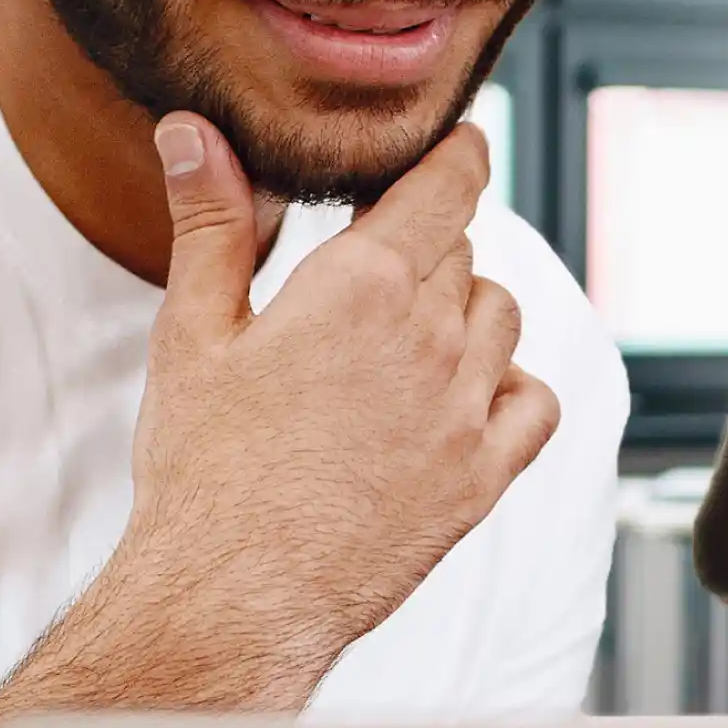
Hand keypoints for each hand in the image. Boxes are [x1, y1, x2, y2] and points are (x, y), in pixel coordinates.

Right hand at [109, 112, 563, 661]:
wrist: (231, 597)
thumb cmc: (203, 469)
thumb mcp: (191, 331)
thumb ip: (210, 222)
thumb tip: (191, 130)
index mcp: (363, 284)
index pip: (449, 183)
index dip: (457, 154)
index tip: (455, 146)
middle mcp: (430, 338)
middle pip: (462, 250)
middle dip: (425, 246)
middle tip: (375, 270)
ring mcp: (464, 411)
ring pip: (500, 317)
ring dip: (466, 308)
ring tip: (408, 332)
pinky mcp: (481, 479)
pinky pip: (535, 404)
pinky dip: (512, 387)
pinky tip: (466, 396)